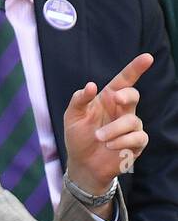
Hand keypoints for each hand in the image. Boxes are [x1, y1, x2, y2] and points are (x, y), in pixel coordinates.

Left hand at [64, 53, 151, 200]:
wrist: (83, 163)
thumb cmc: (78, 136)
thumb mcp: (72, 115)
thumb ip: (80, 99)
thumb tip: (91, 85)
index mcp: (107, 99)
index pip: (124, 81)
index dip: (136, 69)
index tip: (147, 57)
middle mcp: (121, 110)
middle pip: (133, 95)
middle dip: (126, 95)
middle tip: (115, 98)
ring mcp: (130, 127)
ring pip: (132, 121)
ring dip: (114, 129)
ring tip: (99, 137)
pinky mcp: (136, 143)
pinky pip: (137, 137)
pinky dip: (122, 141)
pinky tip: (109, 146)